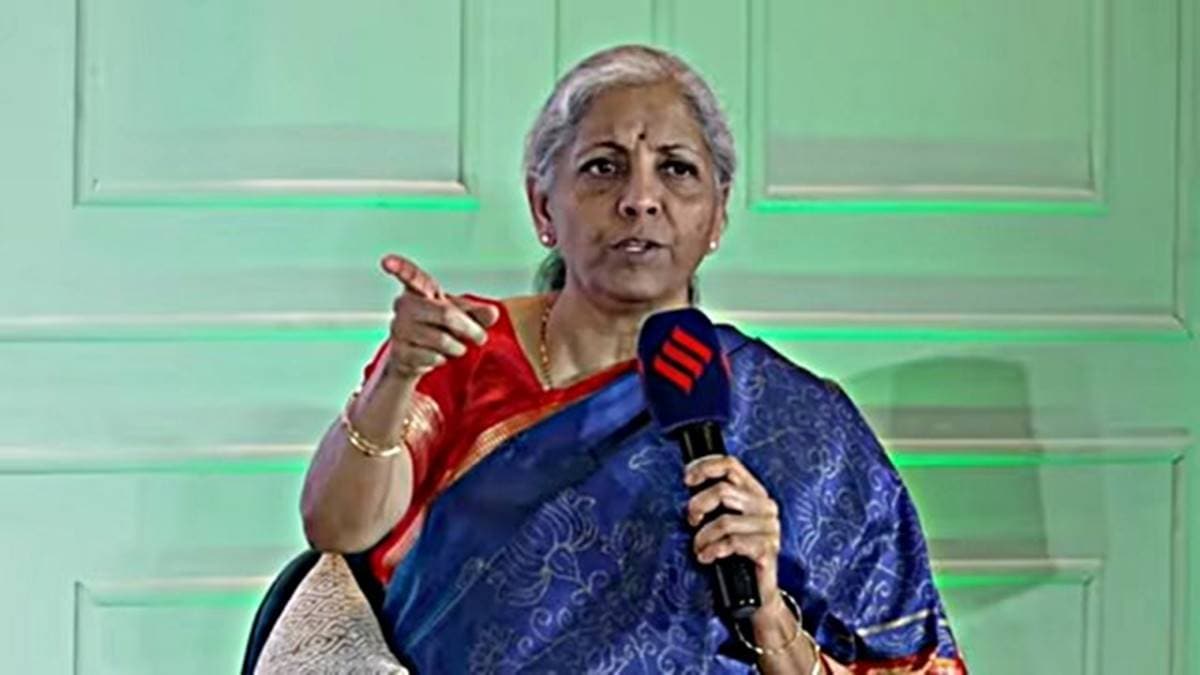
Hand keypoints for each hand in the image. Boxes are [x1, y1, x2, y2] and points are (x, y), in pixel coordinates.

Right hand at [379, 254, 499, 377]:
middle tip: (480, 337)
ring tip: (455, 347)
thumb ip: (480, 312)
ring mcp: (399, 328)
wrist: (417, 356)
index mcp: (420, 291)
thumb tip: (492, 313)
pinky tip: (437, 356)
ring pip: (441, 339)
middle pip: (445, 314)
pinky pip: (432, 357)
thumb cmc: (439, 326)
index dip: (400, 268)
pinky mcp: (399, 351)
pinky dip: (443, 359)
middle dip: (469, 328)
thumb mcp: (463, 315)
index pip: (412, 276)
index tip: (387, 262)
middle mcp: (405, 306)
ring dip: (457, 347)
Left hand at [684, 456, 783, 616]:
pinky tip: (706, 558)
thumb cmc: (733, 554)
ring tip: (698, 548)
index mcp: (755, 492)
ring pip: (725, 520)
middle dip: (698, 506)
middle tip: (690, 521)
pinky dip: (713, 550)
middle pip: (723, 491)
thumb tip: (688, 483)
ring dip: (703, 536)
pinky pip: (732, 543)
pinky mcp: (768, 549)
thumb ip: (714, 501)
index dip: (705, 467)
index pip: (731, 465)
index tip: (686, 479)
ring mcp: (770, 528)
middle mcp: (766, 506)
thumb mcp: (723, 521)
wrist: (755, 593)